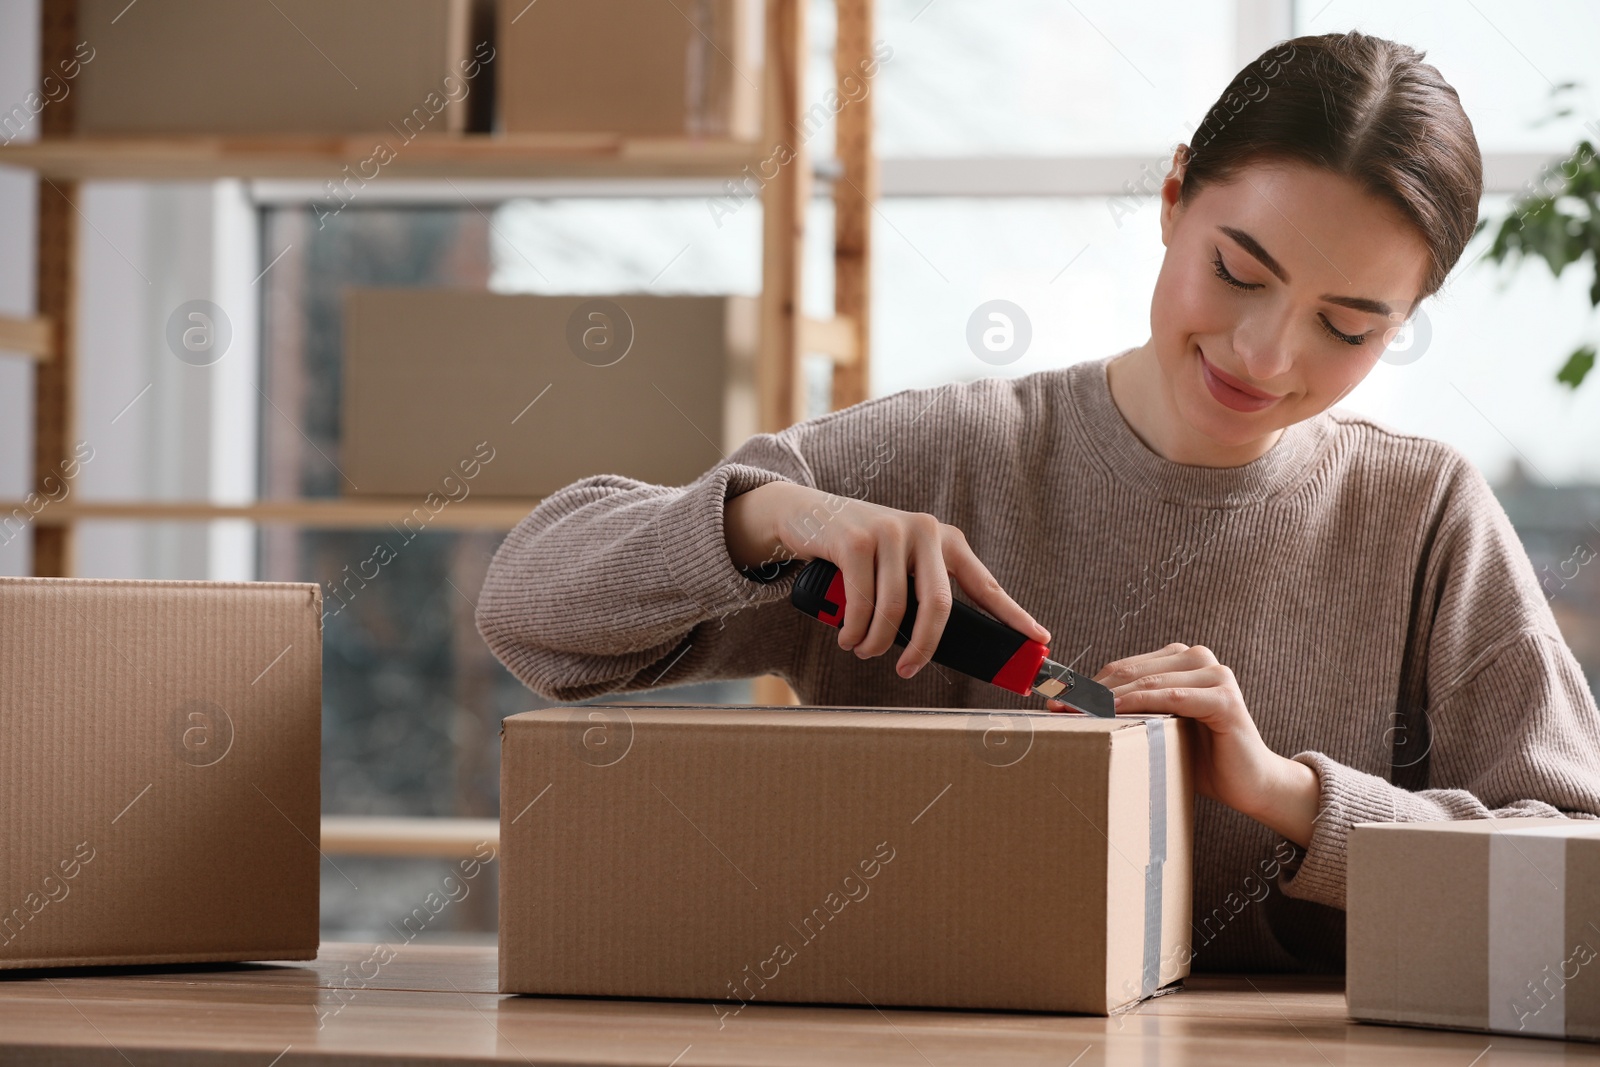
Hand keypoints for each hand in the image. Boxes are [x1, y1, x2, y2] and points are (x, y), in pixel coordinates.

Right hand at [724, 481, 1047, 677]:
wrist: (808, 515)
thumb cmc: (862, 551)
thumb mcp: (902, 564)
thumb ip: (923, 590)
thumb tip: (944, 645)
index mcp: (946, 540)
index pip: (986, 583)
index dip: (1014, 614)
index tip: (1040, 638)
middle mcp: (924, 531)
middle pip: (938, 605)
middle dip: (924, 647)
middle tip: (908, 670)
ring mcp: (889, 532)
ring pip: (895, 609)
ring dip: (876, 643)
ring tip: (864, 650)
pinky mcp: (855, 540)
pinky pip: (861, 602)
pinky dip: (855, 631)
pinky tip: (849, 639)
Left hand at [1047, 642, 1318, 845]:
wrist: (1249, 784)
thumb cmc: (1199, 758)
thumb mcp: (1158, 728)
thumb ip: (1130, 712)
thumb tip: (1074, 711)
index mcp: (1180, 659)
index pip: (1122, 668)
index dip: (1086, 685)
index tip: (1053, 701)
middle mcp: (1198, 658)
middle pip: (1131, 672)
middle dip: (1091, 692)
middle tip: (1058, 709)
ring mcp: (1215, 675)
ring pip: (1148, 683)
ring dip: (1110, 700)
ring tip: (1079, 716)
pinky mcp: (1225, 698)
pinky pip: (1174, 699)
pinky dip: (1143, 706)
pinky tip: (1116, 715)